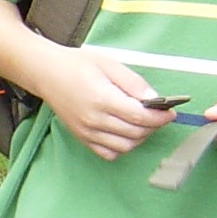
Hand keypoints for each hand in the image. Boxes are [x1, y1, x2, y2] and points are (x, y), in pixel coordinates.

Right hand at [39, 44, 178, 160]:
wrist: (45, 73)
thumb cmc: (75, 64)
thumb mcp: (108, 64)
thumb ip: (133, 82)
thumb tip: (154, 100)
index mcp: (102, 98)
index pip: (139, 116)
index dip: (160, 117)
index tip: (170, 112)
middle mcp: (94, 119)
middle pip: (136, 133)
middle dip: (154, 126)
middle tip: (159, 115)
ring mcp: (87, 132)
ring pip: (125, 146)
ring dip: (140, 137)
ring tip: (143, 123)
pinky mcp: (82, 138)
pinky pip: (109, 153)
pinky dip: (122, 147)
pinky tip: (125, 133)